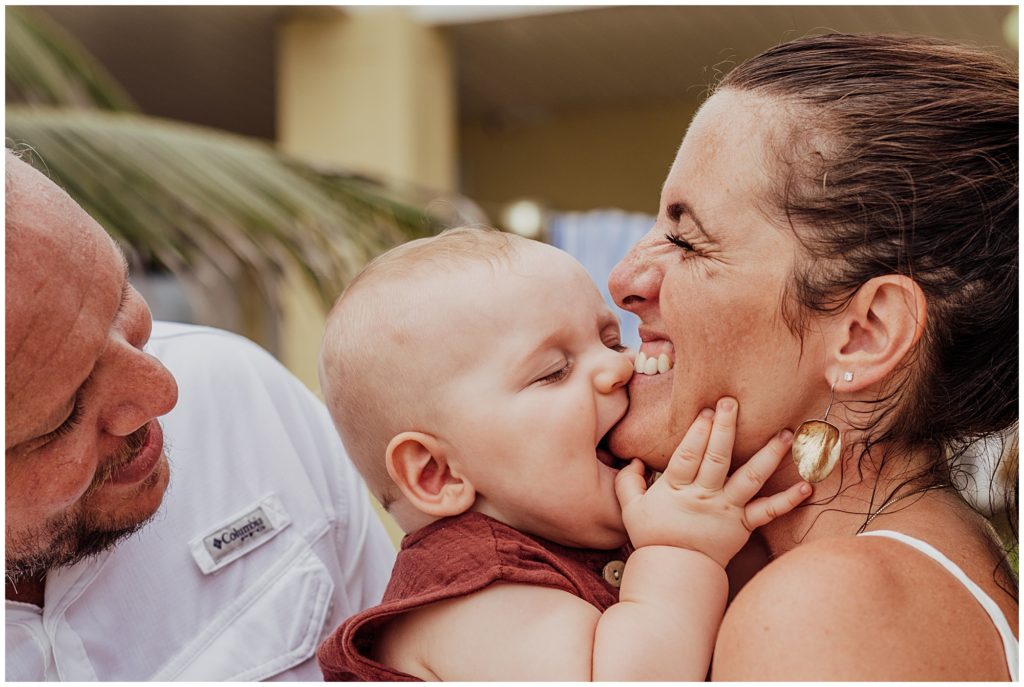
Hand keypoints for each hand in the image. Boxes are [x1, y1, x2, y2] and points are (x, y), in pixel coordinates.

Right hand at [615, 397, 810, 567]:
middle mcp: (705, 496)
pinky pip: (768, 512)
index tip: (706, 410)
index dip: (697, 432)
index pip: (688, 455)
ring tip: (786, 434)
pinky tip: (806, 487)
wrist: (676, 572)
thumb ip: (628, 481)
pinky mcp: (744, 525)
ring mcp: (727, 510)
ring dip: (769, 455)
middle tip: (733, 404)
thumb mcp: (631, 508)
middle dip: (725, 429)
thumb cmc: (653, 537)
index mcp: (677, 489)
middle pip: (717, 459)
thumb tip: (634, 460)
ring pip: (750, 479)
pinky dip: (788, 500)